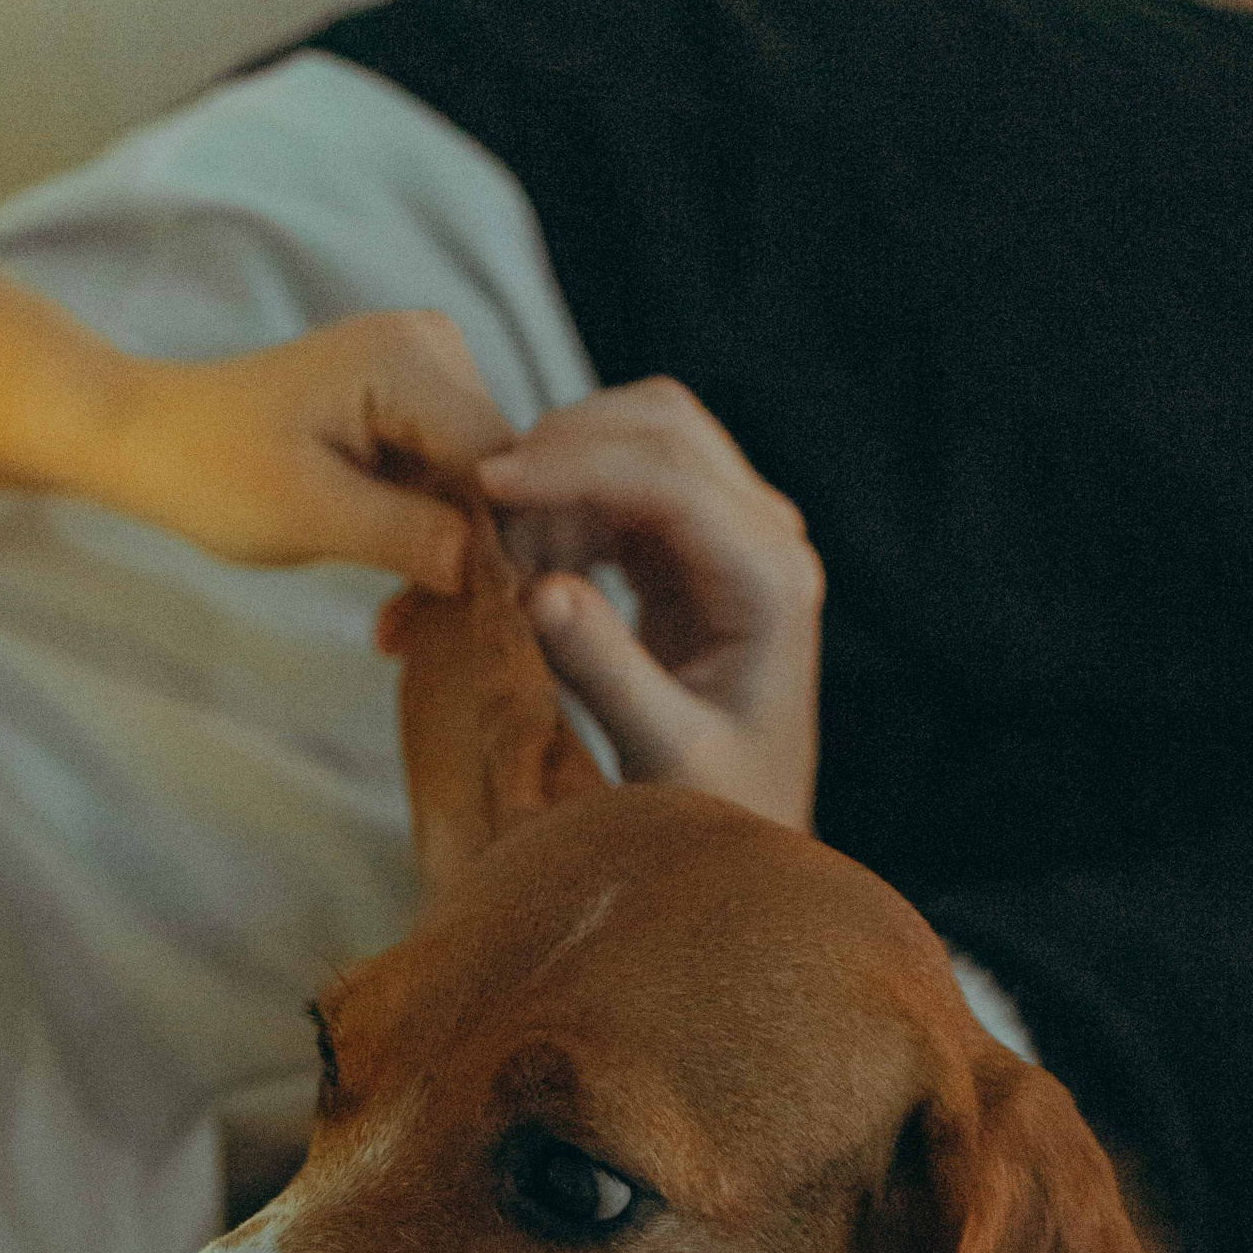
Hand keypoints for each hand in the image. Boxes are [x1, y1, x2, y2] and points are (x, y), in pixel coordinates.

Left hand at [93, 310, 512, 592]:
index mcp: (411, 358)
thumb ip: (409, 534)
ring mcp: (425, 370)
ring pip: (477, 485)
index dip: (500, 545)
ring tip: (400, 624)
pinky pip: (447, 480)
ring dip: (448, 554)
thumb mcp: (313, 514)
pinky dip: (426, 534)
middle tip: (421, 633)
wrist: (155, 439)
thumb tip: (491, 571)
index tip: (480, 621)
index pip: (501, 465)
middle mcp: (433, 346)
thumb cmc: (213, 470)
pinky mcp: (412, 403)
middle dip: (471, 554)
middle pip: (498, 473)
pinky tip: (396, 590)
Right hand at [468, 379, 822, 828]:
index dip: (573, 467)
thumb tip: (536, 588)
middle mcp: (766, 537)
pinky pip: (622, 487)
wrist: (751, 828)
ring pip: (639, 439)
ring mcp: (732, 533)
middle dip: (563, 447)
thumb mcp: (665, 754)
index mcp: (771, 579)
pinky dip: (564, 504)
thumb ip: (604, 671)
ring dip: (560, 473)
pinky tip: (525, 561)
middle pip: (662, 424)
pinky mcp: (694, 547)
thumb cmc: (723, 809)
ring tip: (502, 553)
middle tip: (481, 507)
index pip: (670, 476)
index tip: (486, 486)